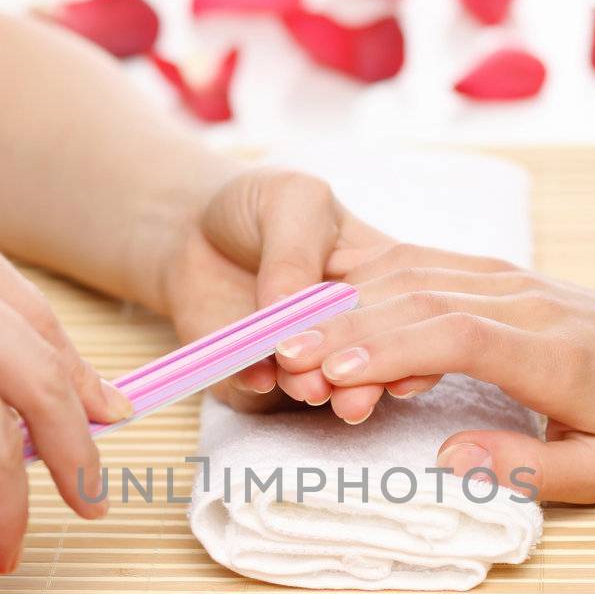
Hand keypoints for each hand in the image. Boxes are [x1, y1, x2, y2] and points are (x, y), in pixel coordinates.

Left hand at [143, 165, 388, 411]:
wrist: (186, 226)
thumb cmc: (255, 206)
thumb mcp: (290, 201)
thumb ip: (296, 253)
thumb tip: (291, 308)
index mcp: (378, 281)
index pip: (407, 315)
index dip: (408, 340)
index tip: (397, 356)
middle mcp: (345, 328)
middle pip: (369, 362)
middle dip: (366, 381)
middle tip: (355, 392)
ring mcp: (301, 356)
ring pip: (317, 385)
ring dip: (315, 389)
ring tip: (309, 388)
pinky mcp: (253, 374)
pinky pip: (257, 392)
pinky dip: (259, 386)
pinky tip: (257, 377)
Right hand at [271, 244, 594, 502]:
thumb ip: (530, 468)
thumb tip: (450, 461)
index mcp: (555, 359)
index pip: (465, 338)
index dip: (397, 350)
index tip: (339, 371)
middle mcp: (525, 307)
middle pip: (424, 300)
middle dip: (349, 327)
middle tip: (285, 358)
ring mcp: (506, 280)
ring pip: (414, 275)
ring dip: (348, 302)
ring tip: (287, 336)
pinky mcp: (489, 271)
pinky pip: (419, 263)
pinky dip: (366, 278)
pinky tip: (320, 298)